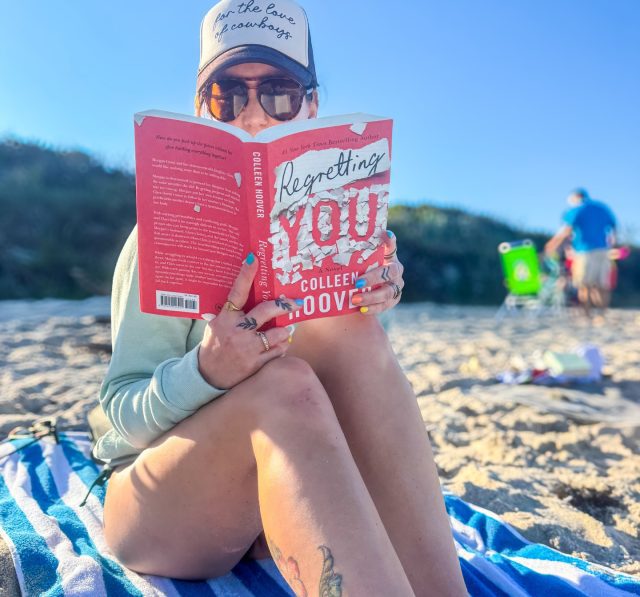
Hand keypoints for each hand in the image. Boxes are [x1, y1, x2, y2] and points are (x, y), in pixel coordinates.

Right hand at [198, 253, 301, 388]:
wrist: (207, 376)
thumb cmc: (215, 345)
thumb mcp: (216, 325)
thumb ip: (231, 313)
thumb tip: (249, 294)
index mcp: (225, 319)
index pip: (237, 292)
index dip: (245, 275)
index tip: (253, 258)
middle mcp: (237, 332)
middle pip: (266, 311)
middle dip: (284, 305)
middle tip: (296, 302)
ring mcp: (247, 349)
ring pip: (277, 333)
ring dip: (284, 330)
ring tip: (286, 328)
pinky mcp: (255, 364)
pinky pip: (278, 350)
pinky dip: (281, 346)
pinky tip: (279, 344)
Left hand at [352, 230, 403, 314]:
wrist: (366, 289)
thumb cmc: (361, 269)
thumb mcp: (358, 260)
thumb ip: (355, 253)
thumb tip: (338, 241)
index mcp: (389, 256)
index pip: (391, 245)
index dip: (390, 241)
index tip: (385, 234)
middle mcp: (395, 269)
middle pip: (389, 272)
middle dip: (373, 278)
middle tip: (357, 282)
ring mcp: (396, 285)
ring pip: (387, 292)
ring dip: (371, 296)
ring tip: (355, 300)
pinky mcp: (394, 299)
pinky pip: (385, 305)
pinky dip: (373, 308)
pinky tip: (362, 310)